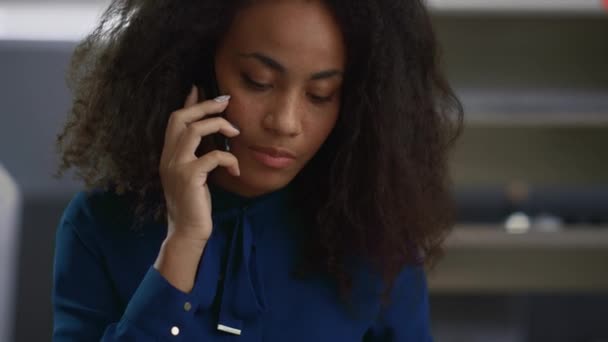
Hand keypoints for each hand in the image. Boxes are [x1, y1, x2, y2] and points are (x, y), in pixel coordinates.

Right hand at [159, 85, 239, 244]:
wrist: (186, 231)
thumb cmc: (194, 204)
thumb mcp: (193, 176)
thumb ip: (197, 156)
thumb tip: (211, 142)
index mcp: (168, 155)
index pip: (175, 120)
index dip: (188, 102)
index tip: (199, 88)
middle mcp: (168, 157)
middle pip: (182, 117)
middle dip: (205, 106)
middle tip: (225, 102)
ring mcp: (176, 166)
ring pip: (195, 130)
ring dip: (219, 126)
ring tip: (235, 133)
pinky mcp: (189, 177)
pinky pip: (213, 156)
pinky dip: (228, 158)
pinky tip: (235, 168)